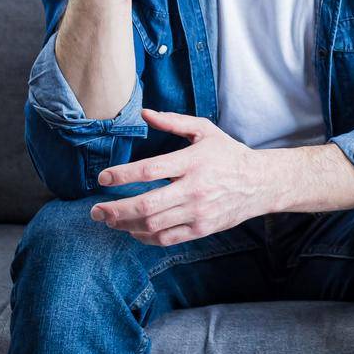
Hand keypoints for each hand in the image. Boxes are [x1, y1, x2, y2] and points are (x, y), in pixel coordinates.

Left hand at [90, 110, 273, 245]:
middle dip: (115, 209)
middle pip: (147, 205)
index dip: (122, 175)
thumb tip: (143, 114)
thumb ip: (173, 121)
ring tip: (109, 220)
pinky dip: (145, 237)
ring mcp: (198, 212)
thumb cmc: (227, 154)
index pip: (150, 170)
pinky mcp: (201, 229)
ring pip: (153, 225)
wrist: (259, 183)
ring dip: (125, 225)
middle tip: (95, 210)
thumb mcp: (204, 130)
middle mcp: (194, 189)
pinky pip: (166, 238)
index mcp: (192, 161)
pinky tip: (133, 230)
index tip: (103, 178)